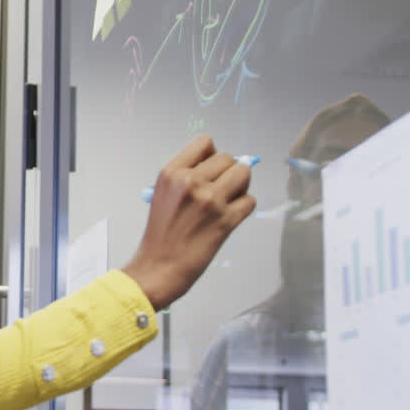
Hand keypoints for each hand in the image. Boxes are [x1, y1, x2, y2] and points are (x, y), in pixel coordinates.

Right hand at [123, 135, 255, 310]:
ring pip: (243, 173)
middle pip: (228, 158)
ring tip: (228, 201)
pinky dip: (243, 208)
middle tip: (220, 191)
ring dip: (240, 186)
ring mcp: (210, 200)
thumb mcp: (163, 194)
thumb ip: (187, 176)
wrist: (159, 267)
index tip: (210, 170)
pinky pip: (250, 201)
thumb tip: (221, 164)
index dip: (212, 155)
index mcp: (172, 173)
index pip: (205, 143)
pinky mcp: (226, 220)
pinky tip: (229, 218)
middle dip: (228, 172)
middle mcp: (190, 181)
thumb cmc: (160, 235)